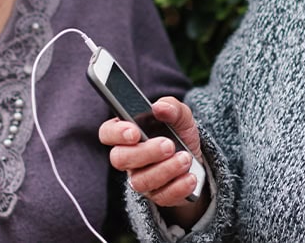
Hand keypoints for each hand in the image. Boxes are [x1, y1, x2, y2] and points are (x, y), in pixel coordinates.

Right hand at [97, 97, 207, 223]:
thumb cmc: (179, 135)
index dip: (116, 133)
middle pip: (120, 159)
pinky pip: (161, 197)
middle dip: (145, 152)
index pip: (107, 133)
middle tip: (169, 145)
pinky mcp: (157, 196)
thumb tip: (160, 107)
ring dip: (166, 169)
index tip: (135, 132)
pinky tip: (190, 177)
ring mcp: (141, 179)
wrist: (197, 162)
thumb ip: (172, 107)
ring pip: (140, 181)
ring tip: (185, 159)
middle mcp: (129, 158)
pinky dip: (178, 187)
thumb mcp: (181, 117)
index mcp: (128, 134)